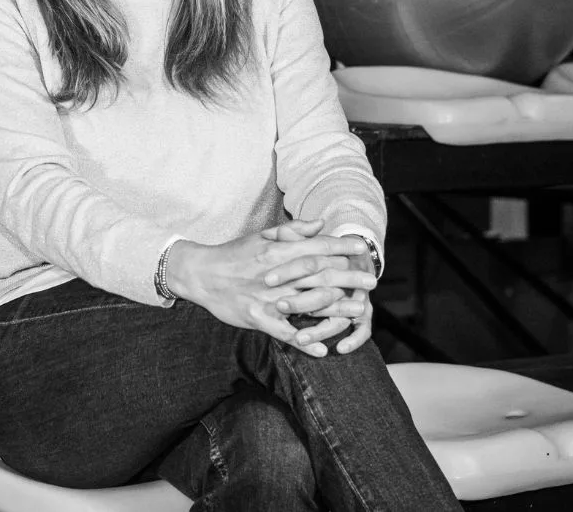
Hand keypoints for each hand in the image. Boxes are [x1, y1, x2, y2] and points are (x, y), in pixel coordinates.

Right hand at [164, 231, 373, 356]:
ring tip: (360, 310)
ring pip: (307, 303)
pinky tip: (322, 350)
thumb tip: (322, 222)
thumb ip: (293, 230)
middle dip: (348, 277)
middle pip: (319, 275)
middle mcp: (276, 274)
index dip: (341, 246)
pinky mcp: (257, 318)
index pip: (316, 246)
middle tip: (372, 281)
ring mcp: (267, 297)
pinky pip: (284, 332)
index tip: (363, 248)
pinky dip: (303, 342)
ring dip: (336, 308)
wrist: (200, 274)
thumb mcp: (261, 235)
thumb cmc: (233, 254)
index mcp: (277, 251)